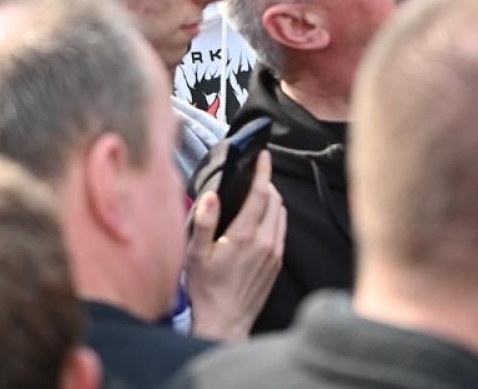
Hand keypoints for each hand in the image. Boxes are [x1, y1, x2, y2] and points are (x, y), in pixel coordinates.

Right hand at [184, 150, 286, 340]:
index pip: (261, 193)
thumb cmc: (206, 289)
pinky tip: (260, 220)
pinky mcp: (277, 264)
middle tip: (254, 175)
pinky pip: (281, 231)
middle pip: (275, 201)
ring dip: (273, 200)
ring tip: (257, 194)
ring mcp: (274, 254)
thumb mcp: (196, 254)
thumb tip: (211, 195)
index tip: (264, 154)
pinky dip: (275, 218)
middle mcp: (265, 242)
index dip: (263, 171)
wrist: (225, 322)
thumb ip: (204, 222)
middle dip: (267, 183)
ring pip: (281, 215)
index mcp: (244, 235)